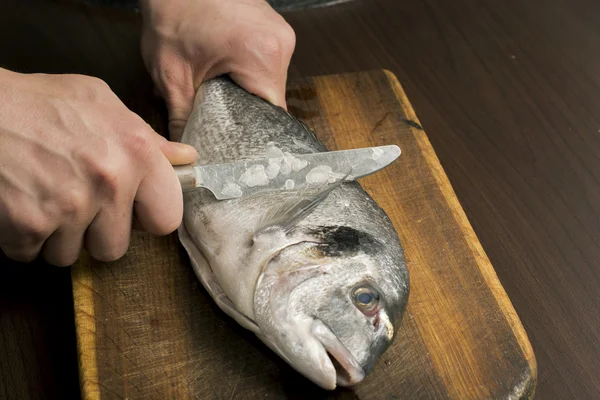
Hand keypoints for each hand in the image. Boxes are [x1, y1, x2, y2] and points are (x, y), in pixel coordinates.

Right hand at [0, 69, 197, 265]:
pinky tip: (21, 204)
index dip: (146, 219)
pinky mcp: (30, 224)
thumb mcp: (102, 104)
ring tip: (45, 198)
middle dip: (95, 233)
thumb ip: (148, 138)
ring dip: (57, 237)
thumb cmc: (41, 102)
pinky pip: (33, 254)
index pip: (167, 219)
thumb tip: (185, 158)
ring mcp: (70, 207)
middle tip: (77, 203)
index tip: (133, 212)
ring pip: (71, 255)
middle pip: (114, 248)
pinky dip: (23, 238)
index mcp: (137, 152)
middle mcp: (110, 182)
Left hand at [139, 0, 295, 139]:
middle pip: (272, 98)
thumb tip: (182, 147)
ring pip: (270, 80)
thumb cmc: (173, 14)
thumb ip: (181, 116)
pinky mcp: (273, 26)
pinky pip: (267, 61)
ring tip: (221, 87)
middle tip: (220, 113)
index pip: (272, 114)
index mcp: (262, 56)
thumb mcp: (172, 74)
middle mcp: (280, 42)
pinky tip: (227, 68)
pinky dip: (248, 70)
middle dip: (245, 109)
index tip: (235, 140)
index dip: (252, 131)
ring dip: (247, 88)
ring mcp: (280, 31)